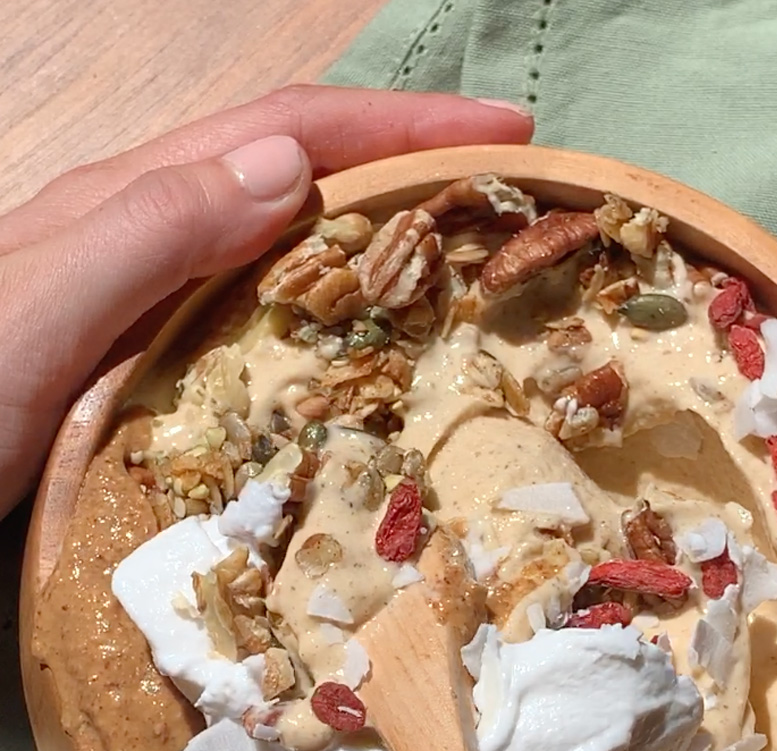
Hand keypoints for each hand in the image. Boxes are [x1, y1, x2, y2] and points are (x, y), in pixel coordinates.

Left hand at [0, 85, 531, 520]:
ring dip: (378, 254)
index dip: (398, 123)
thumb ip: (152, 235)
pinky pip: (261, 335)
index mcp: (128, 212)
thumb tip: (293, 168)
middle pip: (297, 184)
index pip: (284, 137)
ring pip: (285, 261)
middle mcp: (145, 250)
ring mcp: (149, 317)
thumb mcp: (39, 312)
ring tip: (466, 285)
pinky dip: (326, 331)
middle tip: (509, 212)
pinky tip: (360, 368)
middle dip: (408, 174)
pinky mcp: (151, 381)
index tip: (508, 134)